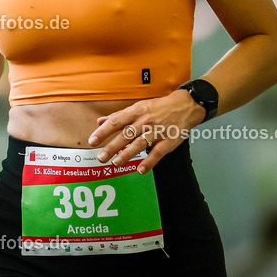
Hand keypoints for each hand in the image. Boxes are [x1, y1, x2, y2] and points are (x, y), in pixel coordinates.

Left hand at [86, 90, 204, 174]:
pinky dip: (149, 162)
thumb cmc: (158, 107)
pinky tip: (140, 170)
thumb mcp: (137, 107)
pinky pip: (157, 153)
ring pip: (139, 144)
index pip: (116, 122)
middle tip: (101, 157)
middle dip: (111, 147)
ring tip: (115, 163)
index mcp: (136, 111)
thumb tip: (100, 122)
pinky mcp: (168, 141)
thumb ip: (119, 116)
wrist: (184, 106)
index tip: (92, 141)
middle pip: (125, 135)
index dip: (103, 132)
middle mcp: (145, 121)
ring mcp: (157, 132)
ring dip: (126, 155)